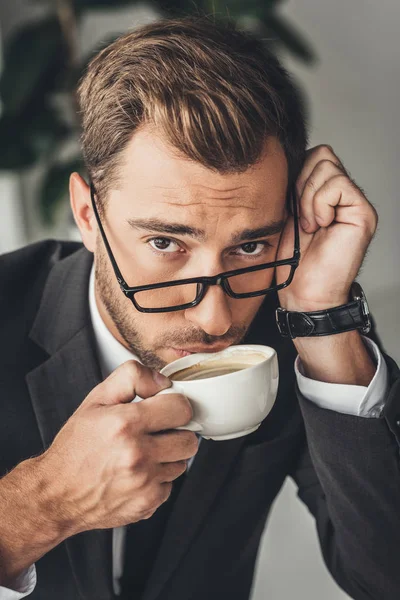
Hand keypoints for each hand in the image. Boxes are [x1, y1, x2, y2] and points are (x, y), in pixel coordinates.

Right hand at [35, 361, 198, 533]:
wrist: (57, 493)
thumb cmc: (76, 447)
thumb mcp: (96, 399)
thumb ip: (131, 377)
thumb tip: (163, 381)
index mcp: (125, 423)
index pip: (181, 408)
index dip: (174, 406)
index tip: (164, 410)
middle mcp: (137, 454)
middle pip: (189, 439)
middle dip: (176, 433)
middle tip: (156, 433)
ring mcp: (144, 482)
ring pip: (182, 463)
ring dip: (168, 457)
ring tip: (143, 453)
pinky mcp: (147, 503)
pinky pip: (170, 485)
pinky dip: (158, 479)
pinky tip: (138, 473)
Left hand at [276, 145, 377, 311]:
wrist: (304, 290)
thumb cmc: (294, 260)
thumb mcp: (286, 213)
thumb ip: (293, 185)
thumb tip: (287, 159)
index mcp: (325, 192)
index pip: (312, 155)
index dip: (295, 175)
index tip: (290, 207)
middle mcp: (343, 194)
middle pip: (321, 154)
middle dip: (301, 184)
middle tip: (301, 216)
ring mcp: (355, 202)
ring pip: (327, 166)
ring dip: (309, 198)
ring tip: (311, 224)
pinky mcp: (363, 212)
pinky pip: (337, 185)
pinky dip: (320, 205)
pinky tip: (321, 226)